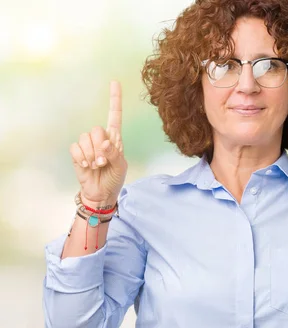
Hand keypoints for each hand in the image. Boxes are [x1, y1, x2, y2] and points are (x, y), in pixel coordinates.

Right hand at [69, 81, 127, 206]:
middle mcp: (100, 138)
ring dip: (92, 155)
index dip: (115, 99)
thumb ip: (114, 154)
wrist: (101, 193)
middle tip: (104, 162)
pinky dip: (81, 157)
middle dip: (100, 148)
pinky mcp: (77, 153)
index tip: (115, 82)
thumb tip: (105, 143)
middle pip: (97, 129)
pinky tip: (86, 165)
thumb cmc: (114, 178)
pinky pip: (75, 147)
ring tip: (96, 166)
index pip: (114, 115)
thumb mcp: (120, 167)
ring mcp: (88, 145)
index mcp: (115, 139)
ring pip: (85, 138)